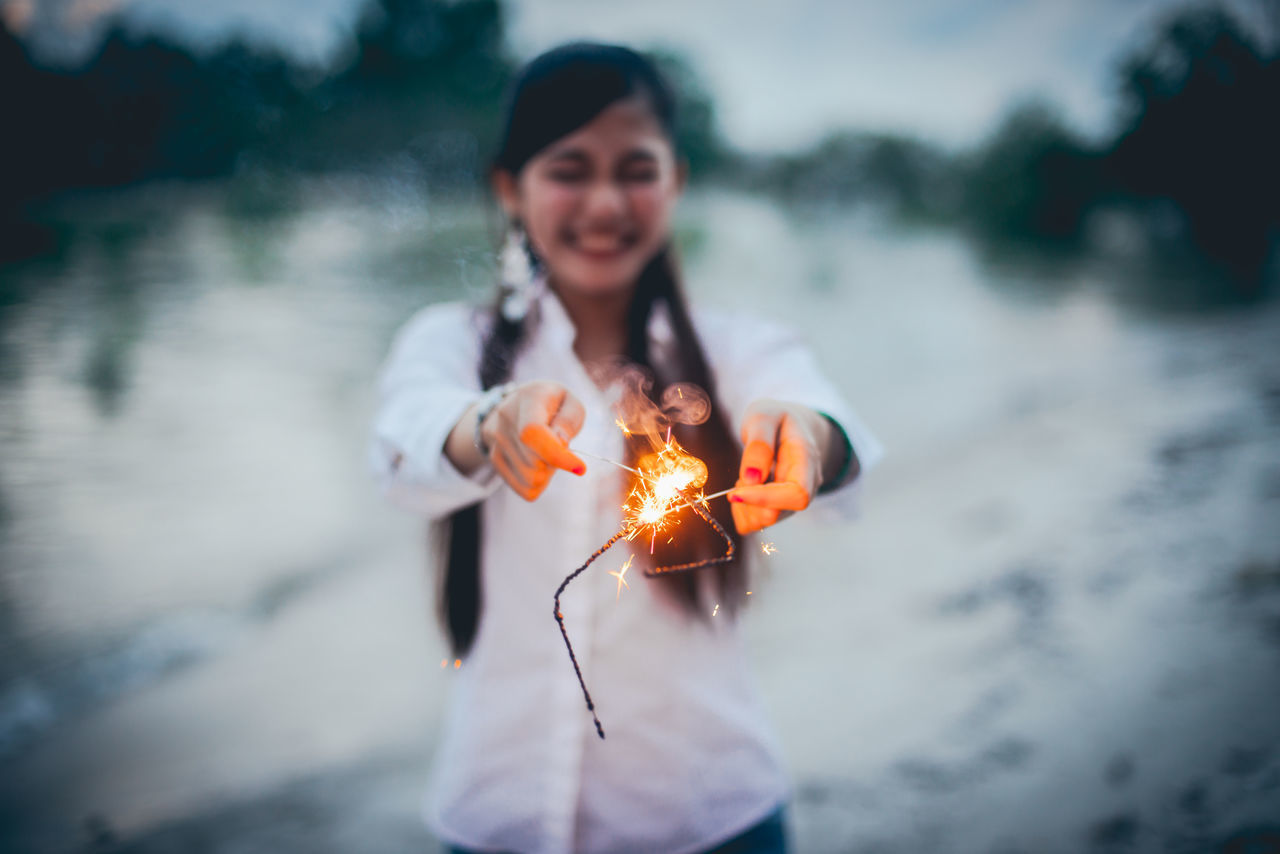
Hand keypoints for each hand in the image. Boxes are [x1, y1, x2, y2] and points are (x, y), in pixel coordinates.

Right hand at [480, 381, 586, 500]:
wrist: (516, 404)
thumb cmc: (552, 404)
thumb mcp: (569, 402)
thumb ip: (569, 421)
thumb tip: (561, 445)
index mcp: (528, 399)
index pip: (533, 433)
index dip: (556, 455)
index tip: (580, 467)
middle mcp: (506, 418)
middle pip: (535, 463)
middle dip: (556, 463)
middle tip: (559, 446)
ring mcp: (496, 440)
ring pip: (531, 480)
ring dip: (548, 473)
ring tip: (546, 453)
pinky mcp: (494, 459)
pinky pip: (525, 490)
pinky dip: (539, 484)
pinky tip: (538, 465)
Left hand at [729, 400, 834, 534]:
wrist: (789, 426)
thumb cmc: (776, 419)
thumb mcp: (765, 415)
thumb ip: (759, 444)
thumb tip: (751, 479)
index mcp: (807, 462)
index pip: (797, 495)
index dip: (766, 498)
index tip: (737, 489)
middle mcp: (806, 487)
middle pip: (776, 514)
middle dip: (748, 499)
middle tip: (741, 475)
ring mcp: (793, 501)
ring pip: (763, 522)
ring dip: (744, 503)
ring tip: (747, 476)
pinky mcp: (779, 510)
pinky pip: (754, 524)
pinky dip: (741, 510)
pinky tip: (745, 489)